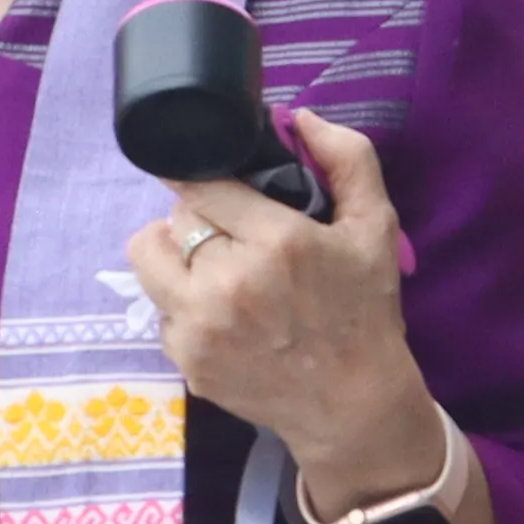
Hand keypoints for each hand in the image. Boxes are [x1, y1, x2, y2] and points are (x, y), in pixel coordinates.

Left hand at [127, 108, 443, 505]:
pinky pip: (160, 309)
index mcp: (276, 242)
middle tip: (230, 234)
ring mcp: (200, 327)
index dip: (206, 179)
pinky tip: (222, 314)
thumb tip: (300, 117)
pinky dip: (183, 305)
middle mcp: (228, 282)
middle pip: (171, 220)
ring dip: (174, 256)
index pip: (201, 184)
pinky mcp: (187, 361)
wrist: (353, 406)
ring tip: (211, 268)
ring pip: (148, 259)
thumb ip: (348, 159)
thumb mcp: (376, 228)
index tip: (213, 184)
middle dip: (198, 218)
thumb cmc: (365, 311)